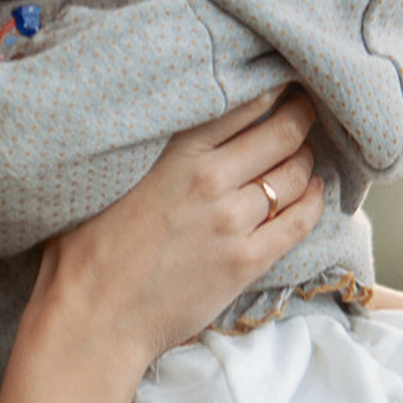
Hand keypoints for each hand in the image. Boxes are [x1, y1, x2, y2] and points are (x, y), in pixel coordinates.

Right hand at [41, 91, 325, 373]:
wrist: (94, 320)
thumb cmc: (86, 252)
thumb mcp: (107, 179)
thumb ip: (145, 149)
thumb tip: (158, 124)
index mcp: (175, 154)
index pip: (243, 104)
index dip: (271, 89)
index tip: (282, 83)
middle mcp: (210, 180)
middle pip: (280, 134)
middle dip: (300, 117)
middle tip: (306, 109)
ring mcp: (232, 222)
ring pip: (293, 175)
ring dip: (306, 158)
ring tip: (305, 152)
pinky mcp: (246, 262)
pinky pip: (299, 222)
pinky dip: (315, 200)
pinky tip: (317, 190)